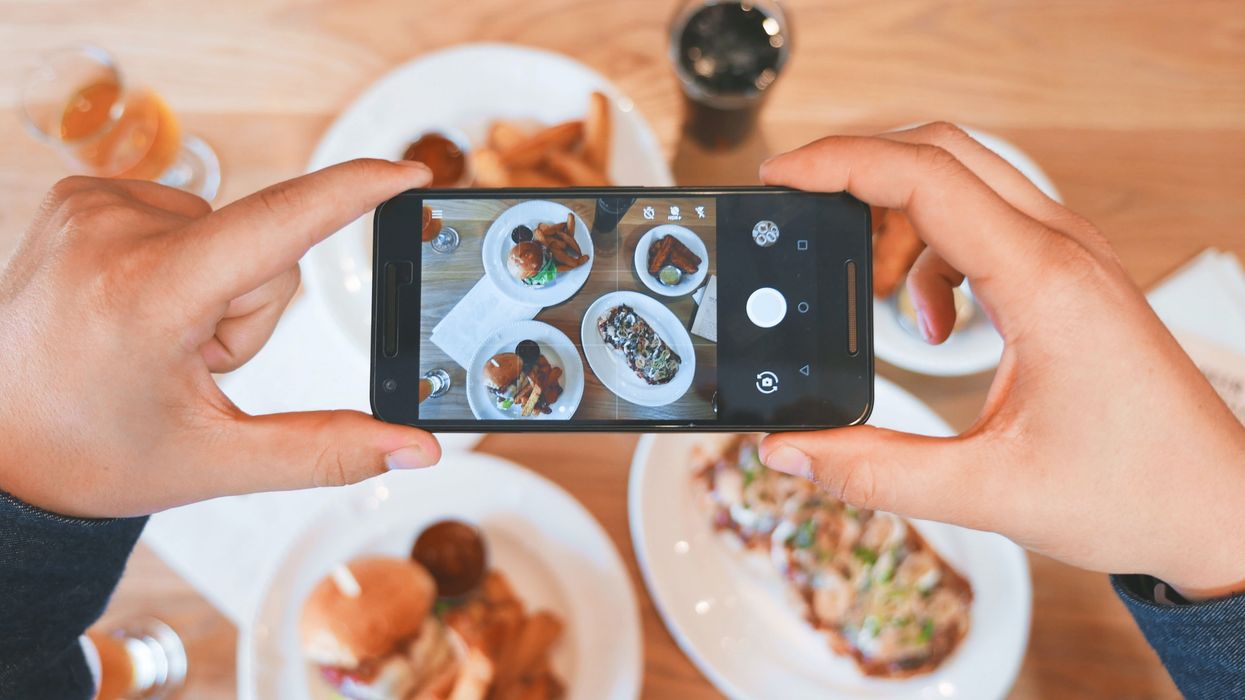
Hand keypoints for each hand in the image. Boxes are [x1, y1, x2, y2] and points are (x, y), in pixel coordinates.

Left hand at [0, 160, 441, 517]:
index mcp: (148, 296)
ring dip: (216, 289)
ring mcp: (91, 206)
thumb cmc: (90, 454)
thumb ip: (328, 451)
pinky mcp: (82, 195)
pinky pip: (186, 216)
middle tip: (190, 363)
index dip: (354, 193)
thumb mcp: (216, 461)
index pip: (278, 225)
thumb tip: (415, 450)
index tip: (409, 172)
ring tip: (156, 339)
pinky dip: (182, 264)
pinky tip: (137, 307)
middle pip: (263, 250)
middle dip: (251, 311)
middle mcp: (113, 232)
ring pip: (228, 233)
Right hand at [759, 123, 1244, 597]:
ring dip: (898, 216)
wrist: (1216, 507)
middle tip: (802, 210)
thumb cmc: (1136, 491)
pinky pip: (984, 223)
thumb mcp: (988, 492)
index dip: (840, 164)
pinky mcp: (1069, 276)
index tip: (781, 176)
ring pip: (963, 181)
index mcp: (1042, 283)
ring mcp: (1071, 256)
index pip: (926, 177)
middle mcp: (1061, 250)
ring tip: (872, 291)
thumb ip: (876, 472)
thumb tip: (791, 450)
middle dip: (859, 170)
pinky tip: (935, 322)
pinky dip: (934, 254)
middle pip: (942, 152)